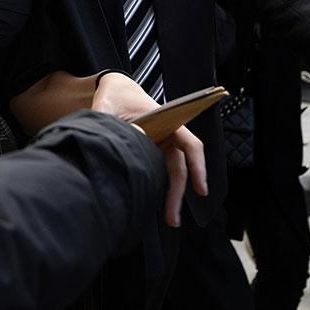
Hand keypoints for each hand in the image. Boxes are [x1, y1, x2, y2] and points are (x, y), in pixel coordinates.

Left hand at [91, 73, 207, 227]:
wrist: (114, 91)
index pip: (189, 145)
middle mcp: (168, 135)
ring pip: (170, 174)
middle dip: (178, 193)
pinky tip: (154, 206)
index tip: (200, 189)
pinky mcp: (150, 154)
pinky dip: (159, 189)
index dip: (197, 167)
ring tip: (170, 218)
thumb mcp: (108, 105)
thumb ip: (110, 121)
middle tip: (173, 218)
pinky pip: (159, 173)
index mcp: (167, 120)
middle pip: (179, 167)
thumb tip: (123, 139)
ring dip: (170, 196)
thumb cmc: (116, 94)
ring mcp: (160, 146)